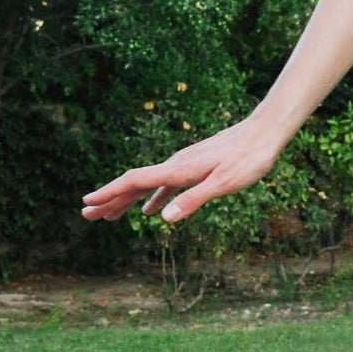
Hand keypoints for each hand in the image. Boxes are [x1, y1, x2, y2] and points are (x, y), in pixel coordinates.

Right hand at [82, 115, 284, 225]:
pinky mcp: (195, 166)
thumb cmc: (248, 158)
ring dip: (128, 200)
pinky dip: (153, 197)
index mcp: (178, 169)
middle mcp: (176, 165)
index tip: (87, 202)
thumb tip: (162, 219)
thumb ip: (193, 199)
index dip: (110, 192)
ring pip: (149, 185)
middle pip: (135, 183)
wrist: (265, 133)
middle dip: (110, 199)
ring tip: (110, 216)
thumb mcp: (224, 183)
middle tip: (87, 215)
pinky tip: (151, 210)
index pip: (135, 181)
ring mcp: (184, 165)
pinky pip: (166, 184)